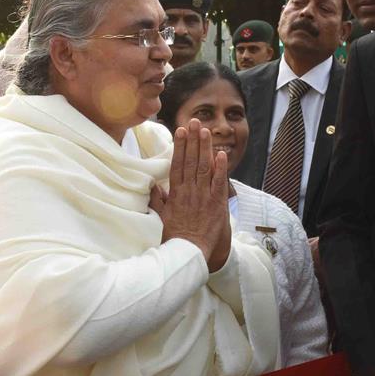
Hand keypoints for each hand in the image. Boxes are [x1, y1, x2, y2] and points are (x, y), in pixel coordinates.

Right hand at [149, 119, 231, 271]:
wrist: (187, 253)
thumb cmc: (174, 237)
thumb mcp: (161, 217)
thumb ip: (158, 200)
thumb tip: (153, 185)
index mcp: (175, 194)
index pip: (177, 164)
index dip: (179, 147)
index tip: (181, 131)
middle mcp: (189, 192)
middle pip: (191, 161)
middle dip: (193, 140)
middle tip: (194, 121)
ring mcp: (203, 197)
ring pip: (204, 168)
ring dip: (205, 148)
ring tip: (206, 131)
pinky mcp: (216, 205)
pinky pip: (219, 183)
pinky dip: (220, 169)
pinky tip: (221, 154)